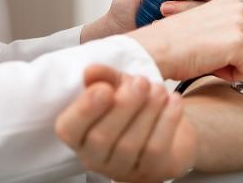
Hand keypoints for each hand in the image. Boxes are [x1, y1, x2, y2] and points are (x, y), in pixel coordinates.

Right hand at [55, 64, 196, 182]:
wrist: (164, 125)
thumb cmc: (133, 105)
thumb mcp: (117, 85)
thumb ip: (104, 76)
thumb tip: (90, 71)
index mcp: (79, 134)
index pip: (69, 129)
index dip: (84, 109)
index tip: (104, 88)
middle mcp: (95, 156)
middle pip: (101, 138)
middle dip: (123, 106)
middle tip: (141, 82)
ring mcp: (122, 168)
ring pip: (130, 144)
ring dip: (147, 111)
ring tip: (159, 88)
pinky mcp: (150, 171)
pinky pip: (155, 149)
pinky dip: (166, 121)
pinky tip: (173, 101)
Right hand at [128, 0, 242, 97]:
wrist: (156, 49)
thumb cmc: (175, 45)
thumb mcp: (210, 34)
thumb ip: (232, 40)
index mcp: (232, 1)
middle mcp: (240, 7)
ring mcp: (240, 23)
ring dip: (234, 71)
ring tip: (209, 63)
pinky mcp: (239, 41)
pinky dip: (232, 76)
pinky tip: (211, 66)